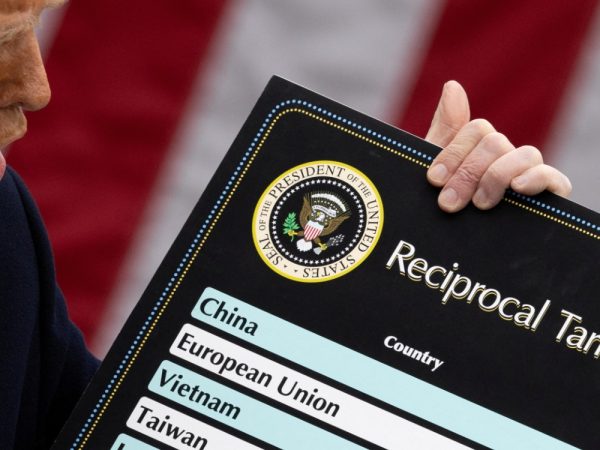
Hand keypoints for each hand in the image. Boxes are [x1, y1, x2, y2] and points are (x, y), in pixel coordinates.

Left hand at [425, 81, 571, 212]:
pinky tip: (518, 189)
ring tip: (480, 204)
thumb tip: (453, 84)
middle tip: (448, 203)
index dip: (453, 153)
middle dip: (467, 172)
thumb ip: (443, 133)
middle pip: (495, 142)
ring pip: (523, 153)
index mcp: (477, 151)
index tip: (432, 180)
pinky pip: (553, 178)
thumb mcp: (435, 174)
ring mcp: (525, 177)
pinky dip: (536, 179)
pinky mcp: (546, 198)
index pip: (476, 130)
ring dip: (496, 176)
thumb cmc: (442, 209)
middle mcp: (503, 159)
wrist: (453, 257)